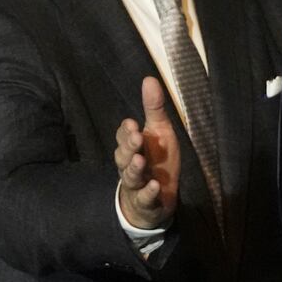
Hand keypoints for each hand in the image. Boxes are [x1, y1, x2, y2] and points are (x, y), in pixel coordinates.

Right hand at [113, 76, 179, 229]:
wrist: (156, 202)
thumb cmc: (156, 162)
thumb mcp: (159, 132)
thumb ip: (153, 108)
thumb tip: (149, 78)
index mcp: (132, 148)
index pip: (123, 137)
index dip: (126, 132)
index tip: (132, 124)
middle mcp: (130, 165)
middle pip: (123, 156)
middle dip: (128, 146)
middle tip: (137, 137)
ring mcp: (137, 185)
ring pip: (131, 177)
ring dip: (135, 169)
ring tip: (140, 161)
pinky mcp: (147, 203)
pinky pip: (145, 199)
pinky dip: (148, 193)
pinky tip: (154, 186)